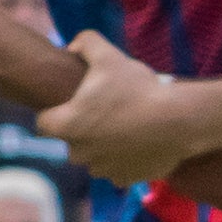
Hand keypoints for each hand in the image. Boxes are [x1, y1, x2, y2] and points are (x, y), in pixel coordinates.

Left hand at [44, 32, 197, 186]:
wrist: (178, 121)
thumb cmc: (139, 88)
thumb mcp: (108, 54)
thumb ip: (85, 42)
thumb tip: (73, 46)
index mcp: (67, 125)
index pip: (43, 123)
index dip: (54, 111)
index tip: (71, 103)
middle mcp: (79, 152)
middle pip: (70, 141)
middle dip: (81, 129)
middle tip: (104, 111)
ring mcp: (102, 169)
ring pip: (93, 157)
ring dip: (101, 146)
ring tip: (123, 126)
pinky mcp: (124, 178)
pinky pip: (116, 170)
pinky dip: (122, 159)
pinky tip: (136, 142)